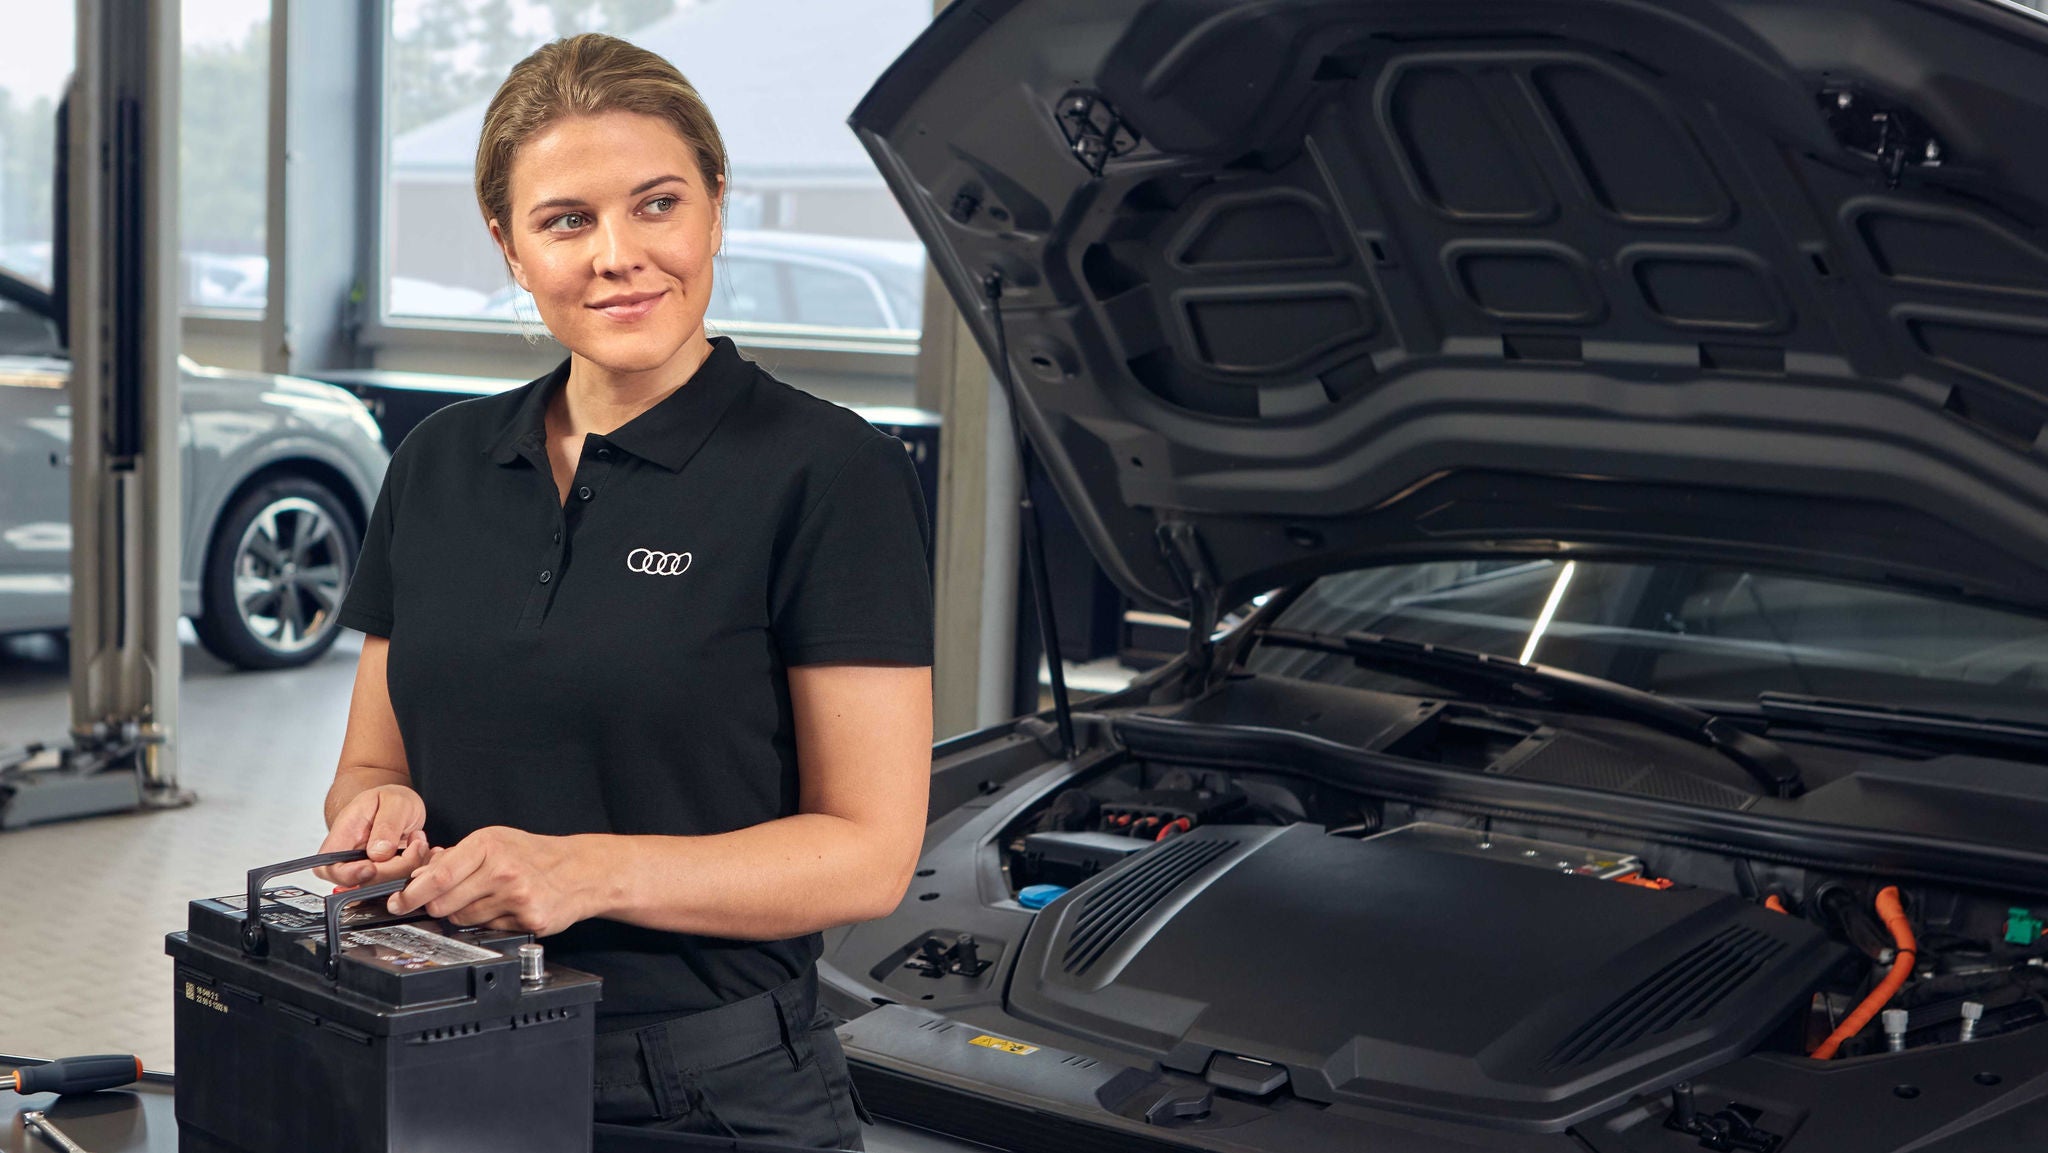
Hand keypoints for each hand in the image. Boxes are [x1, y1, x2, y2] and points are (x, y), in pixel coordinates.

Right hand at [314, 784, 429, 886]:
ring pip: (383, 885)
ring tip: (418, 841)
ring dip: (408, 867)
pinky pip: (397, 882)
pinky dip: (413, 870)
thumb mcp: (395, 802)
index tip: (372, 867)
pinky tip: (418, 850)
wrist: (399, 804)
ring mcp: (367, 868)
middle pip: (361, 882)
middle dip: (393, 869)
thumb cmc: (390, 799)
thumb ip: (386, 826)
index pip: (330, 868)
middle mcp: (351, 857)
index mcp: (343, 836)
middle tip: (415, 845)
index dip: (349, 875)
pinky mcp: (384, 875)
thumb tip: (377, 854)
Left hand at [386, 826, 594, 936]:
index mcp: (489, 845)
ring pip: (464, 919)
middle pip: (444, 903)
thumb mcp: (495, 842)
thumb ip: (456, 858)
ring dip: (464, 913)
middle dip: (435, 906)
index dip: (411, 894)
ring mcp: (517, 897)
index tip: (397, 903)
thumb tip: (420, 878)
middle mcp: (503, 870)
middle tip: (441, 901)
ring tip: (487, 898)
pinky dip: (491, 922)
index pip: (438, 877)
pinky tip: (507, 908)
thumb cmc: (534, 854)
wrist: (581, 870)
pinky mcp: (529, 920)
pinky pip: (490, 929)